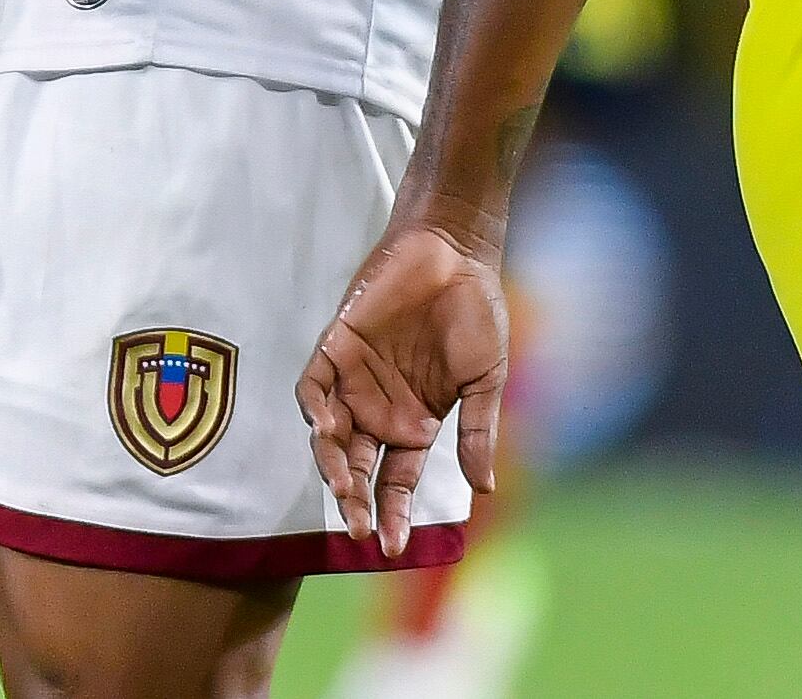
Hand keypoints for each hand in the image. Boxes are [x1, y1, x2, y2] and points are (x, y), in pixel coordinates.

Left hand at [300, 220, 508, 557]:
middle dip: (355, 501)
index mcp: (416, 425)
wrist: (454, 254)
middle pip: (359, 468)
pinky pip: (315, 385)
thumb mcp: (485, 381)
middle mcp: (380, 410)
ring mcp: (356, 380)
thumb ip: (477, 434)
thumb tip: (486, 492)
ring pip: (332, 435)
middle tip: (358, 531)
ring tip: (344, 489)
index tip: (394, 546)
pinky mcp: (336, 346)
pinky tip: (329, 426)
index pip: (398, 482)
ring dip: (334, 464)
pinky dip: (317, 408)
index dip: (394, 514)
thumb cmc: (476, 314)